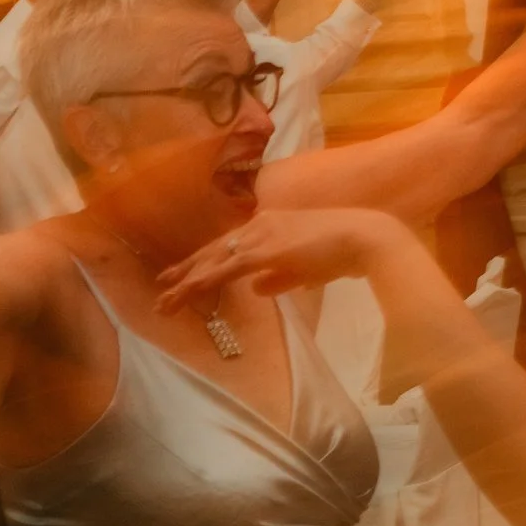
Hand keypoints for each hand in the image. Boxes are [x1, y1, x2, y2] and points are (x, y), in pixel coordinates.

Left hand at [154, 209, 412, 309]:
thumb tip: (256, 289)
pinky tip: (186, 292)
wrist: (364, 238)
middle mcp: (258, 225)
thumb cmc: (343, 252)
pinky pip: (225, 269)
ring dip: (187, 282)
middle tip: (161, 285)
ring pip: (213, 261)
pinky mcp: (264, 250)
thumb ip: (279, 278)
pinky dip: (203, 282)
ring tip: (165, 301)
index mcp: (269, 226)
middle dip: (186, 270)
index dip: (204, 261)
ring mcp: (260, 235)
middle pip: (213, 250)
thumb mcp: (306, 268)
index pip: (228, 245)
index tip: (183, 273)